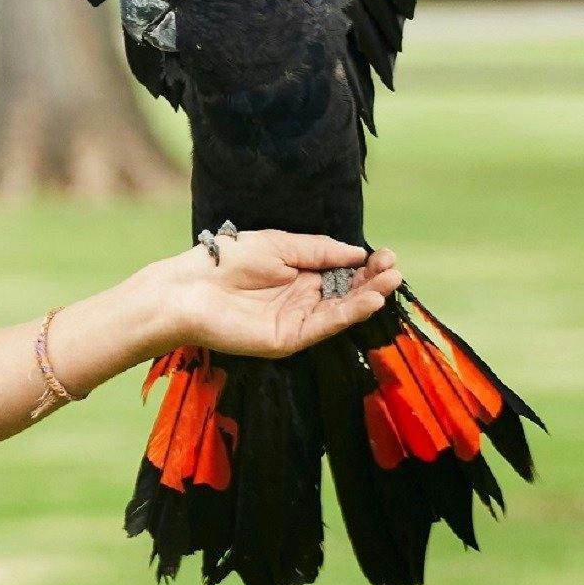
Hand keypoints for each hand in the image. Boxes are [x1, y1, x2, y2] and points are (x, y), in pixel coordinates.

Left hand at [138, 230, 400, 359]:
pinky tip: (369, 300)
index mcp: (300, 274)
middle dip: (373, 281)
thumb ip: (319, 251)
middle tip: (394, 268)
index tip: (387, 254)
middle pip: (348, 292)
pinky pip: (324, 326)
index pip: (343, 272)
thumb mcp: (280, 245)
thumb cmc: (229, 260)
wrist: (190, 288)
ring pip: (341, 311)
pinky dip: (349, 314)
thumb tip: (357, 252)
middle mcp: (303, 299)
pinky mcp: (289, 339)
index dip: (366, 265)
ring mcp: (297, 320)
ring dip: (368, 297)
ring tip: (390, 282)